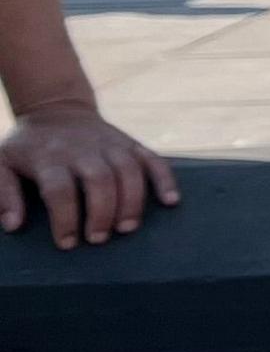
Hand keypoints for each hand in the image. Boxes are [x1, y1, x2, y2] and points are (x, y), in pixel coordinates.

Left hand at [0, 102, 181, 249]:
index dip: (65, 218)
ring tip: (127, 228)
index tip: (67, 243)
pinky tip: (171, 201)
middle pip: (100, 180)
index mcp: (50, 158)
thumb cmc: (26, 145)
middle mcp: (84, 150)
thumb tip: (13, 225)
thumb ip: (3, 193)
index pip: (60, 189)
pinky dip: (165, 179)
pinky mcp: (131, 143)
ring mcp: (111, 145)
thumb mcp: (1, 162)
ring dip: (132, 201)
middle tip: (99, 239)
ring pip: (129, 171)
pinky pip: (153, 159)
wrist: (55, 108)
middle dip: (102, 212)